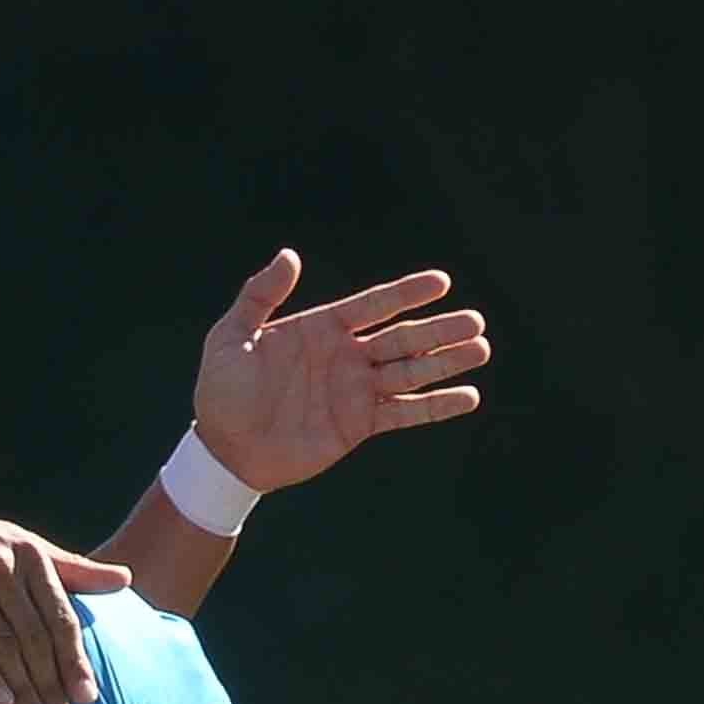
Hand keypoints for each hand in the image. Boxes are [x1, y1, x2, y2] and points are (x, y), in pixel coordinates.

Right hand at [0, 507, 139, 703]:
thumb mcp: (24, 547)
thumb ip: (74, 568)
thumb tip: (126, 579)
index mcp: (32, 556)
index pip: (61, 617)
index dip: (75, 660)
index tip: (87, 698)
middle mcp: (4, 565)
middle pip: (35, 637)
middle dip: (51, 685)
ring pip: (4, 644)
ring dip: (23, 690)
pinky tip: (0, 702)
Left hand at [191, 251, 489, 492]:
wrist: (224, 449)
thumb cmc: (222, 390)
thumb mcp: (231, 336)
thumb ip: (259, 296)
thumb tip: (290, 255)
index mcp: (321, 329)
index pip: (374, 305)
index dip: (407, 293)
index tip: (442, 281)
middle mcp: (346, 356)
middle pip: (403, 337)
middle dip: (440, 329)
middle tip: (476, 321)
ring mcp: (356, 390)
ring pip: (412, 371)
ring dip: (447, 362)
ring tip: (481, 349)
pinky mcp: (359, 424)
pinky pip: (405, 412)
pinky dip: (437, 406)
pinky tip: (468, 396)